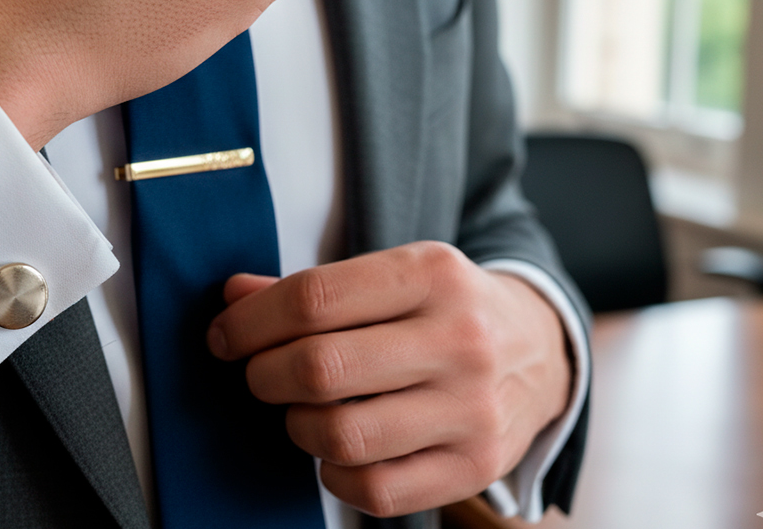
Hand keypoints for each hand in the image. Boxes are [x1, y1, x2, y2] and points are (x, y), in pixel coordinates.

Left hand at [206, 242, 570, 516]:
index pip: (313, 299)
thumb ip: (311, 289)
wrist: (538, 350)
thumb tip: (234, 296)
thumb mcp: (392, 275)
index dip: (250, 322)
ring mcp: (473, 408)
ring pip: (341, 435)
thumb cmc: (443, 308)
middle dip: (263, 375)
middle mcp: (460, 339)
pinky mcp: (476, 465)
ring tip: (301, 410)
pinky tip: (336, 450)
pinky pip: (376, 491)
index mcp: (432, 274)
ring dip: (296, 425)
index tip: (226, 336)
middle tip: (260, 373)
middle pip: (320, 368)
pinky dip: (334, 475)